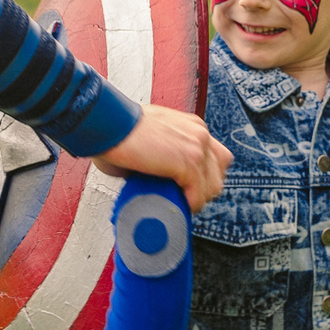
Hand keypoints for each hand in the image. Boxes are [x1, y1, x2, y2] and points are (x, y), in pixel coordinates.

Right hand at [97, 104, 232, 211]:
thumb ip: (164, 154)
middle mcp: (200, 134)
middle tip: (184, 198)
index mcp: (192, 126)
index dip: (203, 176)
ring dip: (196, 200)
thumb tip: (158, 177)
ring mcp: (197, 148)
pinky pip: (197, 194)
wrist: (110, 123)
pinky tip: (174, 206)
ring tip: (178, 205)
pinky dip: (187, 205)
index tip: (188, 187)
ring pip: (212, 186)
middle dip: (203, 189)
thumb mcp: (152, 137)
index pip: (215, 157)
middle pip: (219, 172)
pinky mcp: (187, 163)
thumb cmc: (119, 129)